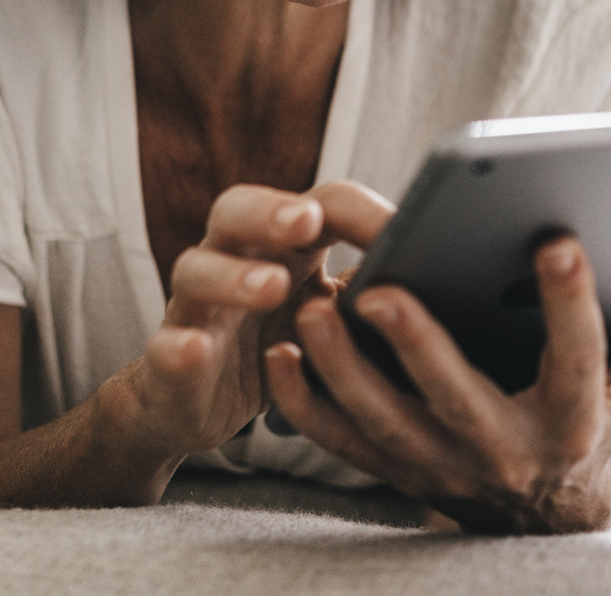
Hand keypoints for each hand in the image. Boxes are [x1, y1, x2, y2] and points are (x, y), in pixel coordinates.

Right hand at [109, 180, 394, 462]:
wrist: (196, 405)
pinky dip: (180, 347)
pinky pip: (166, 346)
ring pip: (197, 270)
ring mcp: (194, 306)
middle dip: (271, 212)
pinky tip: (195, 348)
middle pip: (236, 211)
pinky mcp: (168, 359)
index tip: (396, 229)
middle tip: (306, 222)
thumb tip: (445, 283)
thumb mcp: (329, 317)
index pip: (314, 205)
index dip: (352, 212)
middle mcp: (230, 259)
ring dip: (234, 276)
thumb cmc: (277, 345)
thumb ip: (369, 294)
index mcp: (279, 244)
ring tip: (270, 287)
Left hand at [265, 236, 610, 534]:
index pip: (578, 359)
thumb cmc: (597, 423)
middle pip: (455, 398)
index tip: (560, 237)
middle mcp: (503, 449)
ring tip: (311, 304)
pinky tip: (278, 349)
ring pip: (380, 421)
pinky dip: (302, 402)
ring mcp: (439, 466)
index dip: (573, 303)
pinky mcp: (392, 470)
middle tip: (378, 284)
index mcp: (571, 420)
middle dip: (415, 344)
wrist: (540, 516)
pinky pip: (337, 443)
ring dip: (339, 366)